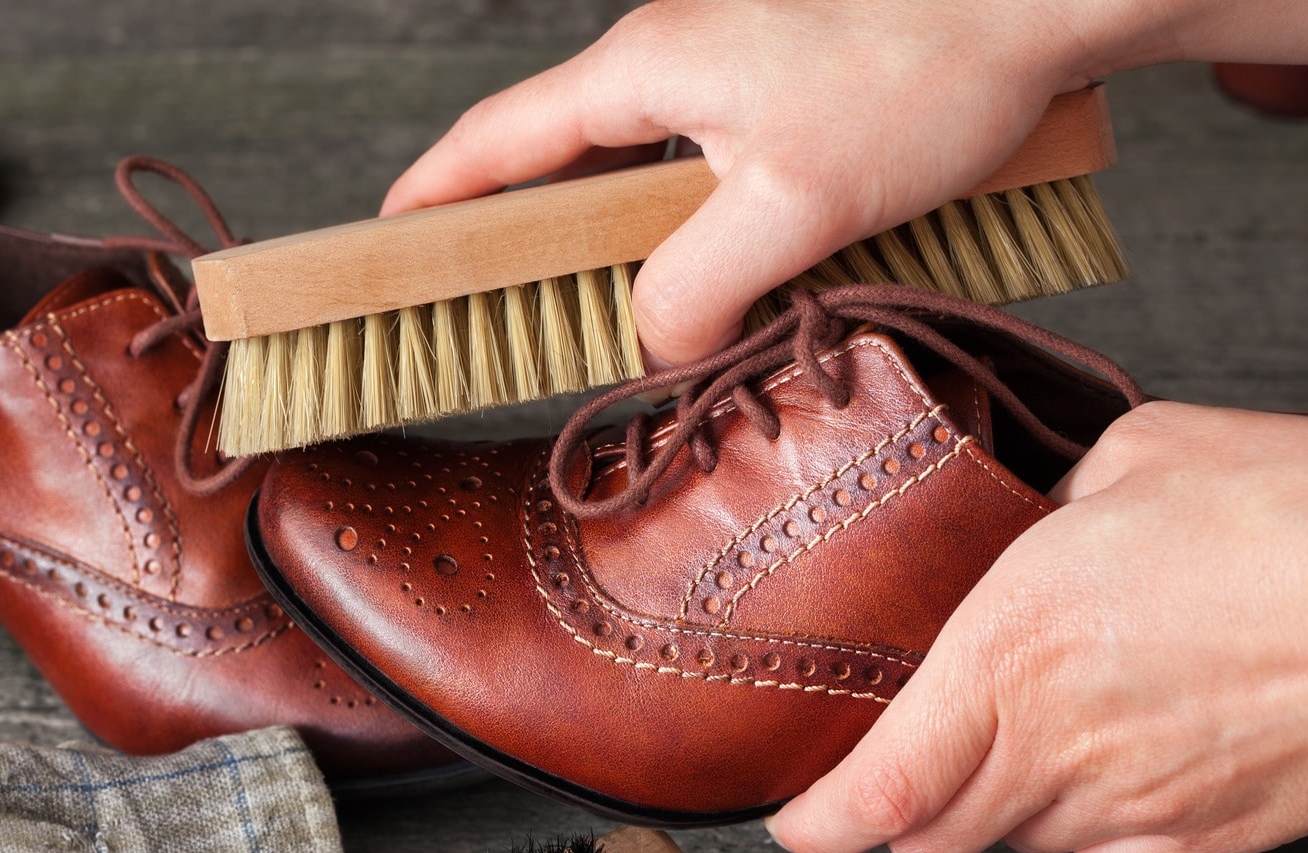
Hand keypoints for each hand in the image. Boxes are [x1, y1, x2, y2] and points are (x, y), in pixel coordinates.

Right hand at [383, 0, 1307, 369]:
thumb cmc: (923, 70)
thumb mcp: (795, 205)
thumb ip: (699, 286)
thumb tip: (649, 343)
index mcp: (645, 68)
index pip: (498, 139)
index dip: (433, 197)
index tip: (384, 245)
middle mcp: (675, 53)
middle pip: (562, 154)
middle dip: (524, 232)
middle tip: (501, 308)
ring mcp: (735, 62)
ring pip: (643, 164)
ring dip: (623, 237)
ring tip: (622, 313)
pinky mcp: (792, 83)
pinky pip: (710, 162)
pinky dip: (695, 221)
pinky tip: (732, 271)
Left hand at [766, 403, 1307, 852]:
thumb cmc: (1302, 519)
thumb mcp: (1142, 457)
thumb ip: (1057, 502)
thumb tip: (1043, 520)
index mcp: (1009, 653)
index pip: (873, 792)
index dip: (813, 825)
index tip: (792, 821)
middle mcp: (1052, 749)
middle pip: (930, 838)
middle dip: (906, 807)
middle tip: (922, 751)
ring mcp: (1126, 809)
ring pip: (1015, 846)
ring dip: (1001, 808)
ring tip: (1051, 731)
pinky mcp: (1198, 841)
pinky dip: (1090, 835)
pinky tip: (1123, 770)